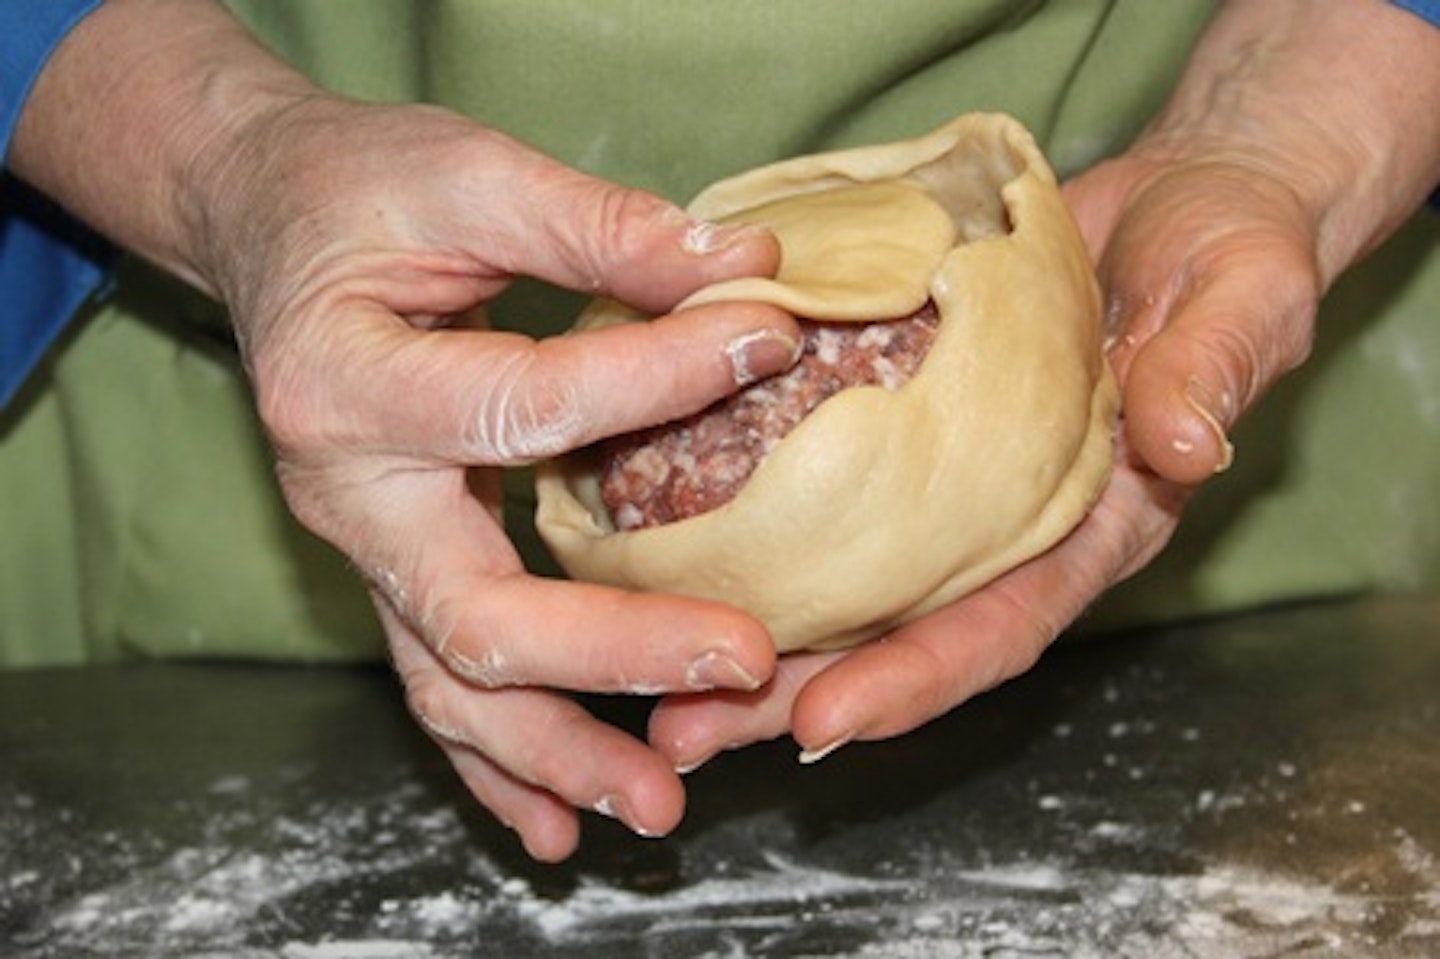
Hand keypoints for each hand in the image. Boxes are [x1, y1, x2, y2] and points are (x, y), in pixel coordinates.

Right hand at [204, 97, 802, 859]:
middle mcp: (343, 493)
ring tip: (659, 805)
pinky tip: (559, 824)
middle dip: (618, 649)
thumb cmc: (360, 192)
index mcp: (348, 381)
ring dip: (558, 753)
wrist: (266, 223)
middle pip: (478, 611)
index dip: (659, 380)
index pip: (527, 407)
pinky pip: (440, 686)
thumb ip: (596, 226)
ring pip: (453, 685)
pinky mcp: (395, 572)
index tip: (769, 345)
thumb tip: (747, 271)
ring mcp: (363, 550)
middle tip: (742, 662)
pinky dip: (498, 765)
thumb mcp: (466, 174)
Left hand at [649, 0, 1439, 770]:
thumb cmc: (1228, 252)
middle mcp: (1005, 523)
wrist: (1178, 200)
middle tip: (690, 733)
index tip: (824, 725)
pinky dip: (748, 514)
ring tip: (649, 677)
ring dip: (746, 622)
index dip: (917, 679)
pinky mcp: (899, 416)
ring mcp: (945, 477)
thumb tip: (1184, 444)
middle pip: (896, 628)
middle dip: (794, 690)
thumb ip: (1212, 367)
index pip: (1004, 625)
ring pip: (840, 571)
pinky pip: (820, 476)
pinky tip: (665, 533)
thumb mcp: (1242, 295)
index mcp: (1092, 528)